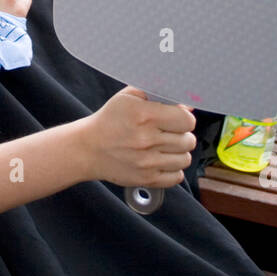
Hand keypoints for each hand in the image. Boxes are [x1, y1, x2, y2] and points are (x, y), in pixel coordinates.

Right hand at [79, 87, 194, 187]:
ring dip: (178, 153)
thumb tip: (188, 106)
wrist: (88, 148)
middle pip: (189, 140)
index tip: (176, 119)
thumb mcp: (129, 97)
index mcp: (144, 115)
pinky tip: (161, 161)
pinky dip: (173, 169)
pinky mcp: (146, 179)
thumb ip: (159, 96)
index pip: (187, 120)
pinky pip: (177, 177)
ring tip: (164, 147)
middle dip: (182, 135)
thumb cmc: (110, 120)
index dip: (184, 118)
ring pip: (186, 159)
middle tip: (168, 133)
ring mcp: (147, 162)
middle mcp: (146, 140)